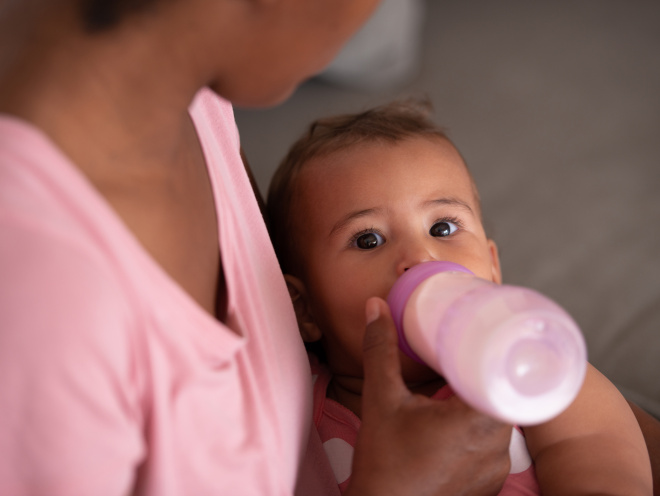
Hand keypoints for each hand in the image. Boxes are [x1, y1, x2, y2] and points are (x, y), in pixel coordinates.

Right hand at [345, 297, 511, 495]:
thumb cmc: (384, 463)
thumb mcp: (381, 399)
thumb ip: (381, 350)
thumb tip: (377, 307)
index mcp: (477, 420)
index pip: (508, 376)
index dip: (501, 355)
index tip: (489, 338)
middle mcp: (497, 448)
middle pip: (504, 397)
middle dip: (484, 377)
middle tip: (466, 357)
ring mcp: (496, 471)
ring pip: (499, 423)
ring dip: (481, 406)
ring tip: (459, 390)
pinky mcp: (489, 487)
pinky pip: (493, 448)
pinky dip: (478, 433)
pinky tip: (456, 428)